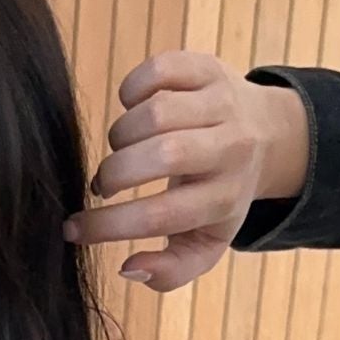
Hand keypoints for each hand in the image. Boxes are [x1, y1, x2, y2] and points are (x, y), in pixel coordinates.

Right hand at [64, 51, 309, 289]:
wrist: (266, 135)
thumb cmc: (218, 196)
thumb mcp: (205, 243)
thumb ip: (170, 271)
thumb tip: (129, 269)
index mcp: (225, 198)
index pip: (161, 215)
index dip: (108, 225)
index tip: (74, 229)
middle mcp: (231, 148)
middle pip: (163, 156)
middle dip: (115, 173)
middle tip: (104, 185)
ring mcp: (222, 103)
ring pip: (156, 112)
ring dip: (121, 135)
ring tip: (121, 149)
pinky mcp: (208, 68)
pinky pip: (159, 70)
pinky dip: (131, 90)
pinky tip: (132, 108)